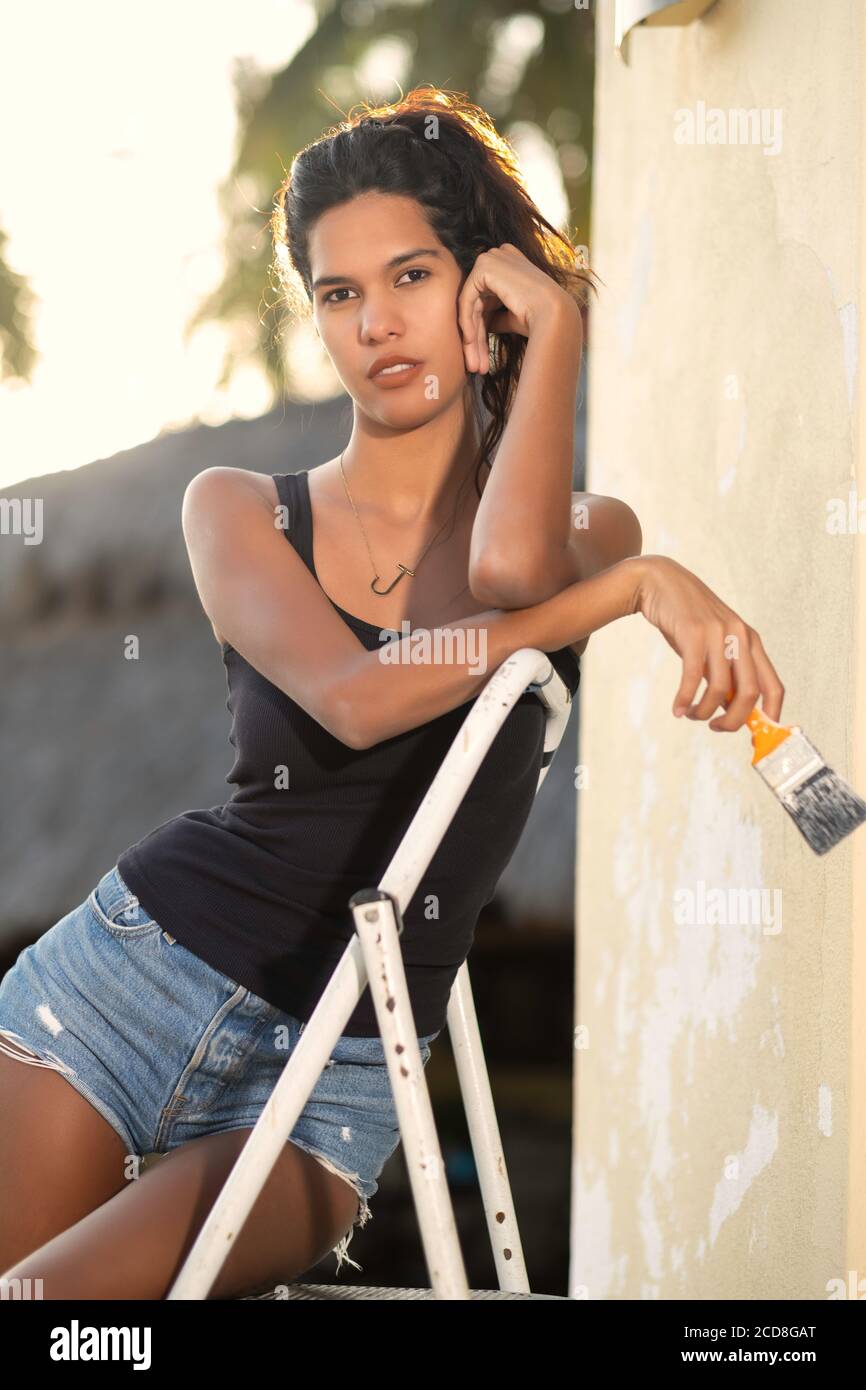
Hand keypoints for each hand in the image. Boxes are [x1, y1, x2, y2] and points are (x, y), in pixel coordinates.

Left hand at [457, 243, 577, 374]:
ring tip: (474, 364)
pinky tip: (471, 343)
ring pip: (471, 304)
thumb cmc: (540, 318)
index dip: (482, 327)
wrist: (554, 315)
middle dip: (476, 336)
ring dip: (471, 337)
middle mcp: (501, 255)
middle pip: (478, 302)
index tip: (481, 355)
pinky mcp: (485, 266)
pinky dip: (467, 323)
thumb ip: (496, 315)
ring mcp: (492, 257)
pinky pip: (467, 299)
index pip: (487, 298)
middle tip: (476, 364)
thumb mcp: (513, 316)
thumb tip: (484, 325)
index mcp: (510, 263)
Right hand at [631, 556, 784, 730]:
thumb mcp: (714, 645)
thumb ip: (726, 673)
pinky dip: (684, 699)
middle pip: (749, 694)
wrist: (660, 582)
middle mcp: (741, 636)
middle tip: (715, 728)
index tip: (755, 735)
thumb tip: (731, 712)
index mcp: (751, 641)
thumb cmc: (687, 620)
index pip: (774, 687)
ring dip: (703, 711)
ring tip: (690, 714)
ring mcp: (718, 633)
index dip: (770, 716)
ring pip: (720, 690)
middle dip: (733, 721)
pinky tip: (677, 708)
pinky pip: (693, 677)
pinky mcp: (693, 633)